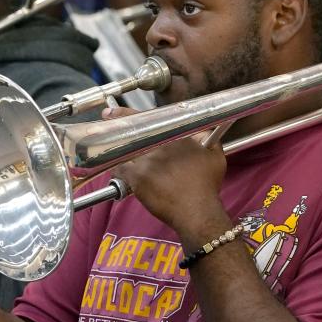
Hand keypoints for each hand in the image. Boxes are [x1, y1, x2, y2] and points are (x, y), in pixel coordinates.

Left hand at [103, 106, 228, 237]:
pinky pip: (120, 170)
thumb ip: (210, 139)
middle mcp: (159, 145)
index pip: (149, 120)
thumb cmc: (207, 186)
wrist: (197, 211)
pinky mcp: (138, 178)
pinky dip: (117, 170)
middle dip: (117, 123)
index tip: (114, 110)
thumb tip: (205, 132)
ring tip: (106, 146)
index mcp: (176, 136)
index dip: (128, 113)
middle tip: (106, 116)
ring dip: (117, 149)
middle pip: (133, 132)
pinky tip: (115, 170)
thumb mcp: (215, 156)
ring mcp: (146, 161)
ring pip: (125, 151)